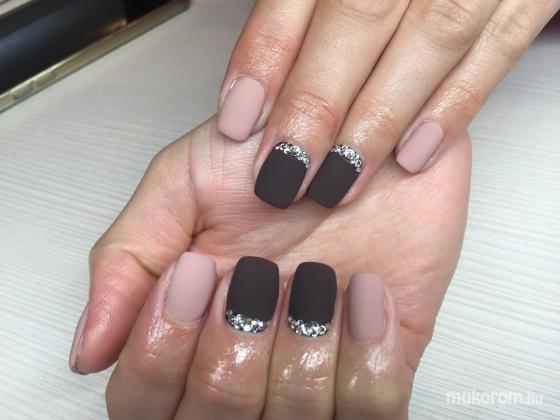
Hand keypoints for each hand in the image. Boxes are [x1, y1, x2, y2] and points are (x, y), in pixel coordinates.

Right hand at [69, 117, 470, 417]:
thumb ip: (128, 259)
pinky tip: (361, 292)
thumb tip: (90, 348)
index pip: (143, 401)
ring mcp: (314, 368)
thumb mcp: (185, 182)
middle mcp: (248, 359)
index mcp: (193, 326)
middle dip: (233, 344)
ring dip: (300, 343)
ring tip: (315, 277)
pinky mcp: (380, 366)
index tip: (195, 275)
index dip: (160, 353)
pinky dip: (363, 353)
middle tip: (256, 274)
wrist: (368, 139)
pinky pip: (371, 412)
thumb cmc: (284, 156)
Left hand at [217, 0, 557, 207]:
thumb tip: (251, 86)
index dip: (266, 57)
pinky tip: (411, 156)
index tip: (239, 121)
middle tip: (285, 169)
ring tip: (338, 179)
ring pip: (431, 38)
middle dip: (318, 101)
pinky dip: (454, 108)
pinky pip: (497, 49)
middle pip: (359, 15)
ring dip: (378, 119)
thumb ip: (298, 16)